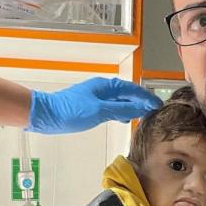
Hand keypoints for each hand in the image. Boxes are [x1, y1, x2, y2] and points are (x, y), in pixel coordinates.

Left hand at [28, 78, 160, 133]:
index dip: (146, 97)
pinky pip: (111, 106)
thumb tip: (141, 108)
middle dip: (141, 100)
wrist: (46, 115)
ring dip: (131, 106)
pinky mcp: (89, 106)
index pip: (132, 89)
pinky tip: (123, 118)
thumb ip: (122, 109)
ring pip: (119, 99)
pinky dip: (121, 111)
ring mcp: (95, 97)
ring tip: (143, 115)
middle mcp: (102, 89)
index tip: (158, 104)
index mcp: (105, 86)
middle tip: (154, 110)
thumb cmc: (71, 112)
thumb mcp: (100, 111)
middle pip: (126, 93)